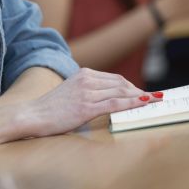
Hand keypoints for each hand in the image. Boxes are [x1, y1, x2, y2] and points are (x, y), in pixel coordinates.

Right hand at [17, 68, 157, 137]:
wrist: (33, 115)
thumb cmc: (51, 108)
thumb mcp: (71, 91)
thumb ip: (88, 90)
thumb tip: (108, 97)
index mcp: (83, 73)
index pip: (115, 78)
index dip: (133, 87)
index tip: (144, 93)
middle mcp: (86, 79)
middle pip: (121, 83)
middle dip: (140, 91)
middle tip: (155, 98)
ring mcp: (86, 92)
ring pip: (121, 92)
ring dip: (141, 96)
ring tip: (156, 101)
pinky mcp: (86, 107)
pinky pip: (115, 103)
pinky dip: (133, 103)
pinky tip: (144, 103)